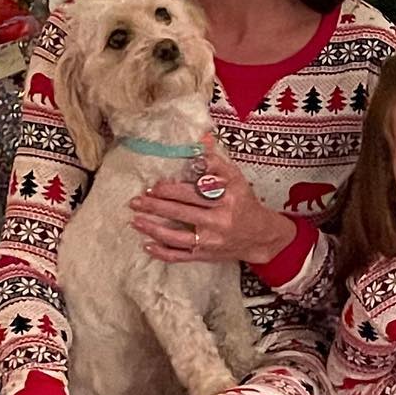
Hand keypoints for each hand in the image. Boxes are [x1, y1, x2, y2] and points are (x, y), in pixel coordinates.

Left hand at [129, 135, 292, 266]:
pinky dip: (162, 253)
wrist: (260, 235)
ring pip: (177, 236)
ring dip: (153, 228)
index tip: (155, 185)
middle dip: (156, 206)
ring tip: (136, 220)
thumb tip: (202, 138)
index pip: (194, 192)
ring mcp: (211, 241)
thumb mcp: (235, 178)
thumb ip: (216, 160)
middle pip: (182, 212)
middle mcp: (219, 220)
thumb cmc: (244, 202)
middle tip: (136, 200)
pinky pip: (180, 256)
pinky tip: (147, 245)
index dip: (172, 189)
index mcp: (227, 199)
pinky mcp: (205, 256)